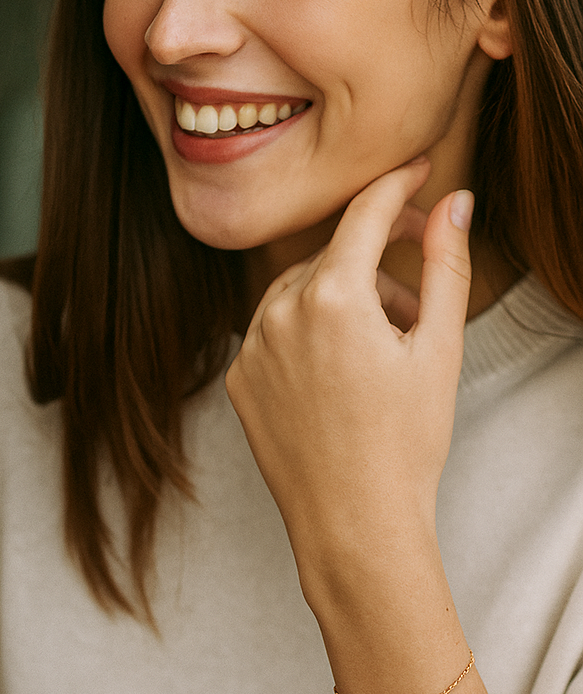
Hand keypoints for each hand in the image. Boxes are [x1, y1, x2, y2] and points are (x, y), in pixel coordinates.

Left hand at [226, 159, 474, 573]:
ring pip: (298, 294)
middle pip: (332, 258)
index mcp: (330, 296)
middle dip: (376, 266)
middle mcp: (277, 314)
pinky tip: (337, 376)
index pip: (365, 215)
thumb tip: (455, 204)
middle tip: (414, 307)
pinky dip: (304, 335)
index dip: (396, 187)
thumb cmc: (405, 443)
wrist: (353, 522)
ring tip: (379, 349)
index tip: (417, 171)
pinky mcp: (238, 381)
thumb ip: (444, 264)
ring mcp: (250, 349)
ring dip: (340, 301)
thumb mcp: (439, 348)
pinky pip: (272, 334)